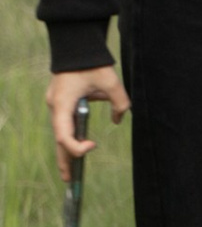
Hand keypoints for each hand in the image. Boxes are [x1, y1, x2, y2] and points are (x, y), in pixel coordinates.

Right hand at [49, 63, 125, 188]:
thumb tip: (120, 120)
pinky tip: (75, 148)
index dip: (75, 146)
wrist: (77, 44)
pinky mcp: (61, 101)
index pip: (63, 134)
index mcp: (63, 103)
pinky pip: (64, 123)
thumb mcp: (111, 82)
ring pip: (60, 132)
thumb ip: (120, 103)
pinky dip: (69, 136)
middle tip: (69, 181)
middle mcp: (55, 106)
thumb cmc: (92, 62)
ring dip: (67, 150)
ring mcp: (56, 103)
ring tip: (70, 173)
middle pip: (58, 139)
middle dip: (65, 160)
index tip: (92, 146)